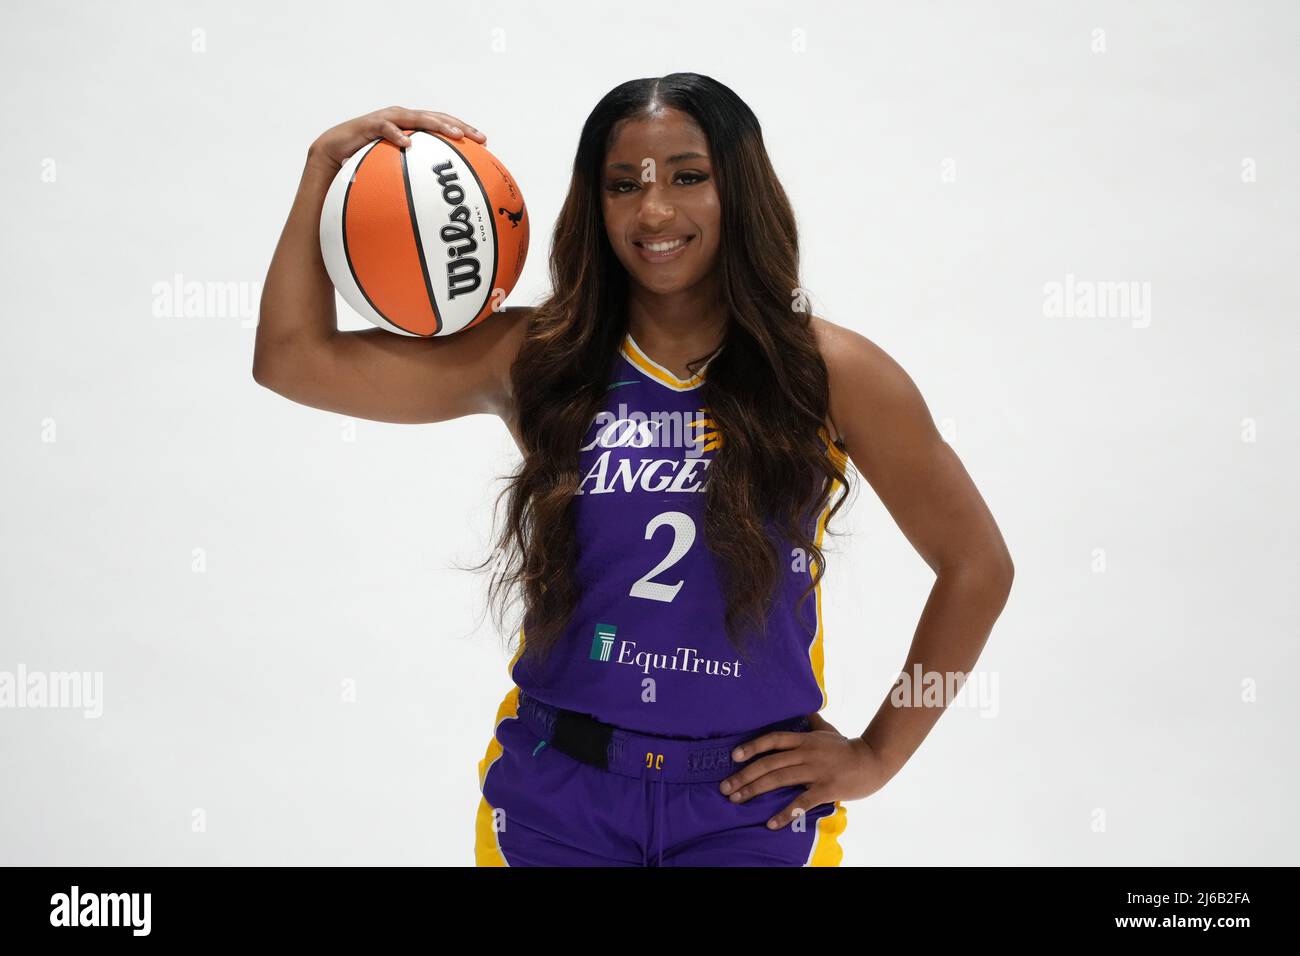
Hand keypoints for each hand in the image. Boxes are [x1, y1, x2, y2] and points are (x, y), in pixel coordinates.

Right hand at [306, 106, 486, 174]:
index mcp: (410, 128)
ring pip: (413, 118)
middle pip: (433, 118)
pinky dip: (395, 135)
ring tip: (452, 133)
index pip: (441, 125)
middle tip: (475, 137)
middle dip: (456, 125)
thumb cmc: (364, 167)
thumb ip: (414, 180)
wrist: (333, 155)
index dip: (462, 130)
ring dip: (434, 124)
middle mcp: (400, 119)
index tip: (484, 142)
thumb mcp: (394, 174)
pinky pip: (383, 129)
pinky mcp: (365, 126)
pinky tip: (408, 145)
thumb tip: (438, 204)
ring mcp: (383, 120)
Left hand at [719, 712, 889, 829]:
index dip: (752, 746)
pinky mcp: (826, 788)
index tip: (733, 756)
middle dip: (745, 775)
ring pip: (779, 779)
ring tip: (737, 800)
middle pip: (770, 762)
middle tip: (726, 787)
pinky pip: (801, 802)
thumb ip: (814, 721)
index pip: (773, 740)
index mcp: (805, 739)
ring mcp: (816, 770)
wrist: (874, 760)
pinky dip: (785, 813)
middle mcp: (806, 753)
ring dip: (755, 790)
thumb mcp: (828, 730)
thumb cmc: (848, 747)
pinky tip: (771, 823)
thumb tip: (805, 709)